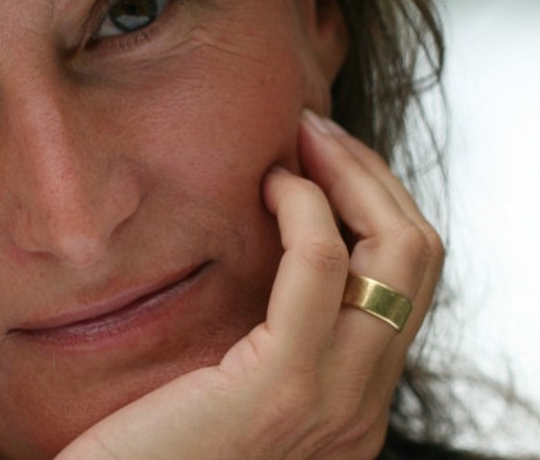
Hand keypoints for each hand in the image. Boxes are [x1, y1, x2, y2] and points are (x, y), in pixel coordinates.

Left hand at [56, 110, 443, 458]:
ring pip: (396, 253)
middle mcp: (360, 410)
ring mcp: (333, 402)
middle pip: (418, 263)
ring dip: (350, 174)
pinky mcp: (283, 386)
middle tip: (317, 133)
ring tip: (300, 138)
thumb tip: (253, 271)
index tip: (323, 165)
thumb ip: (255, 350)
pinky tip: (267, 184)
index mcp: (347, 410)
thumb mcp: (219, 398)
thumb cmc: (141, 456)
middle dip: (375, 180)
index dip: (375, 212)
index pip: (402, 291)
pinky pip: (322, 265)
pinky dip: (304, 207)